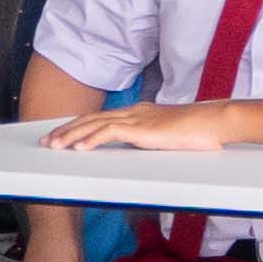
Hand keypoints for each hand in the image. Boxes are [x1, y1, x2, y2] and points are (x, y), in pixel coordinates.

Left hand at [45, 98, 240, 154]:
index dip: (79, 126)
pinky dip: (91, 140)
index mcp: (139, 113)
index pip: (100, 118)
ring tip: (55, 146)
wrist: (215, 122)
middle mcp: (133, 112)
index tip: (63, 136)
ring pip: (94, 125)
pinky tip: (78, 148)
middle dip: (66, 130)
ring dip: (72, 136)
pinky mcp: (142, 129)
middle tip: (48, 141)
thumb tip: (144, 149)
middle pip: (91, 119)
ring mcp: (137, 118)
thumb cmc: (199, 132)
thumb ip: (153, 141)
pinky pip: (109, 133)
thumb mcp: (169, 137)